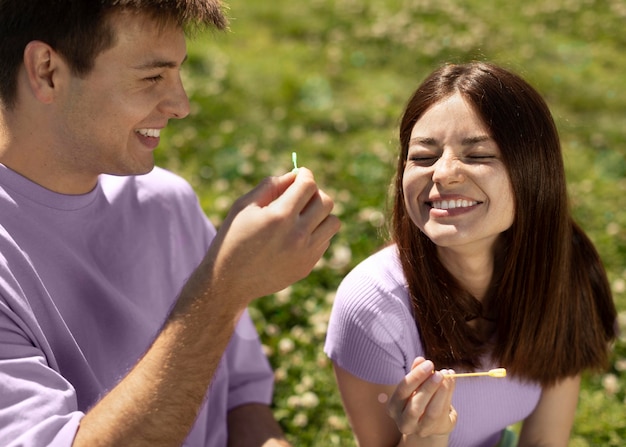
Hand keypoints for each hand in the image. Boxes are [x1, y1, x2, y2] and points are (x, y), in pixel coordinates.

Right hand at [204, 167, 339, 304]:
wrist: (229, 281)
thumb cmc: (233, 238)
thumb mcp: (244, 206)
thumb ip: (270, 186)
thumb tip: (294, 176)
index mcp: (280, 216)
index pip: (308, 185)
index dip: (305, 175)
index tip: (300, 175)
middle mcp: (297, 235)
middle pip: (326, 201)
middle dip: (314, 193)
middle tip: (300, 195)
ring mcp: (305, 253)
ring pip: (333, 222)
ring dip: (321, 214)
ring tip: (303, 216)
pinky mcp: (308, 266)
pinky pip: (325, 241)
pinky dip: (316, 233)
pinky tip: (296, 236)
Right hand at [387, 357, 456, 440]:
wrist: (427, 422)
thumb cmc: (417, 398)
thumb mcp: (414, 386)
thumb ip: (416, 373)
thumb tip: (420, 360)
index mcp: (393, 407)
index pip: (402, 390)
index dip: (416, 376)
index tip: (429, 363)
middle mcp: (404, 422)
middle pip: (415, 406)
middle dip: (428, 387)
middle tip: (439, 373)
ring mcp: (420, 430)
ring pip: (431, 412)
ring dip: (441, 393)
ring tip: (446, 377)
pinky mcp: (436, 430)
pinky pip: (443, 414)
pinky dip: (448, 396)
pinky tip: (451, 382)